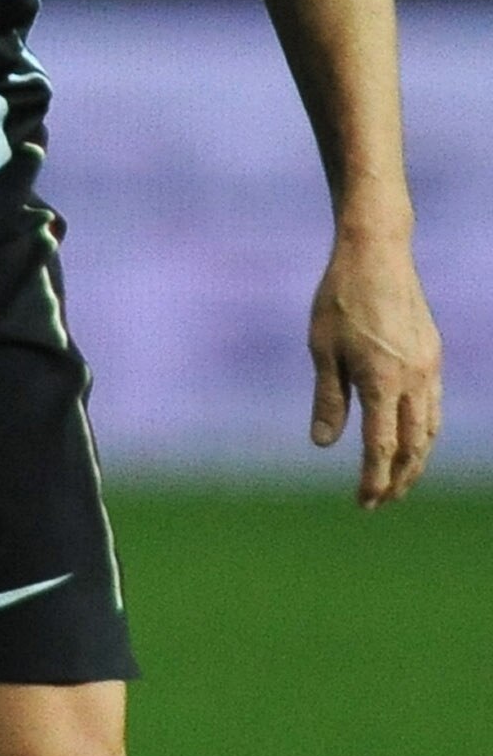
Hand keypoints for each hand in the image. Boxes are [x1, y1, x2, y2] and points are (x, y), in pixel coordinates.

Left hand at [306, 223, 441, 506]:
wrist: (377, 253)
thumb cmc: (340, 299)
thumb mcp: (322, 350)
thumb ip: (327, 400)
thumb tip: (323, 445)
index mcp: (382, 382)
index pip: (381, 447)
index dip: (373, 479)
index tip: (364, 503)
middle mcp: (413, 380)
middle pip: (413, 447)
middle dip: (398, 479)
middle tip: (381, 502)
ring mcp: (428, 367)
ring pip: (430, 429)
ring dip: (416, 460)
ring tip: (398, 480)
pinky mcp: (432, 355)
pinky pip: (433, 406)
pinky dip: (425, 432)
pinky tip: (412, 439)